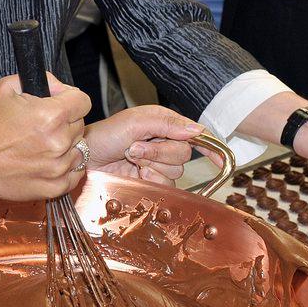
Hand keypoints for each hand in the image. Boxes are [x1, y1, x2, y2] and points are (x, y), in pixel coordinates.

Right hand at [0, 73, 90, 201]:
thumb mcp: (7, 87)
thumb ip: (40, 79)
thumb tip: (57, 85)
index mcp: (51, 116)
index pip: (82, 101)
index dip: (70, 98)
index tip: (61, 103)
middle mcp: (58, 142)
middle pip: (80, 124)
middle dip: (65, 121)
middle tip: (43, 125)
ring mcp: (58, 167)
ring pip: (79, 149)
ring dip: (66, 145)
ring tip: (43, 144)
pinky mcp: (54, 186)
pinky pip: (76, 173)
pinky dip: (65, 167)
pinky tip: (48, 160)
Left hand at [84, 105, 205, 185]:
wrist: (86, 159)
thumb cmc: (106, 135)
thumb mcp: (136, 122)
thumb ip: (167, 124)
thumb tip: (196, 130)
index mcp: (163, 125)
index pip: (194, 135)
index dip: (210, 145)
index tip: (221, 156)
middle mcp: (163, 145)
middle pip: (184, 153)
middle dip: (161, 151)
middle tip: (136, 147)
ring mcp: (157, 166)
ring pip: (175, 171)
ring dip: (152, 164)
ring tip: (131, 158)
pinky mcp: (151, 183)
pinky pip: (166, 185)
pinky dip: (150, 178)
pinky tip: (135, 173)